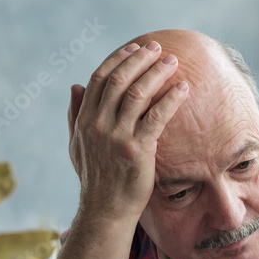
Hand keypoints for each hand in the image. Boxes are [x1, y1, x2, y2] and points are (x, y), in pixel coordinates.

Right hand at [68, 40, 187, 223]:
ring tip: (172, 62)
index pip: (100, 78)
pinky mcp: (137, 150)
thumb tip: (76, 85)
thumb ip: (75, 114)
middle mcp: (98, 124)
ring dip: (157, 73)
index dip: (119, 59)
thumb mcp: (77, 145)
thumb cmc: (95, 178)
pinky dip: (170, 99)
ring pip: (138, 93)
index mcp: (84, 119)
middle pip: (120, 80)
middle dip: (140, 59)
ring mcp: (116, 136)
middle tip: (158, 48)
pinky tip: (183, 89)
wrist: (105, 209)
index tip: (135, 48)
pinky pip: (156, 117)